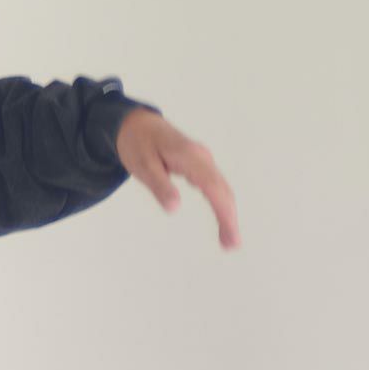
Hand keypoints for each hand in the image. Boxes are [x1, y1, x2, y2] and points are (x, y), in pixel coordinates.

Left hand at [116, 108, 241, 249]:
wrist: (137, 123)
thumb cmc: (138, 144)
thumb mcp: (143, 166)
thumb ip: (159, 186)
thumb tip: (174, 208)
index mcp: (190, 157)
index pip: (213, 188)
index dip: (224, 213)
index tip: (230, 235)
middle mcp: (202, 157)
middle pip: (223, 190)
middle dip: (229, 218)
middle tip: (231, 246)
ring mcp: (202, 160)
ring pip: (221, 189)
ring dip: (227, 213)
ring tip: (228, 241)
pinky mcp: (199, 164)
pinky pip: (215, 186)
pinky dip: (221, 204)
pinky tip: (223, 220)